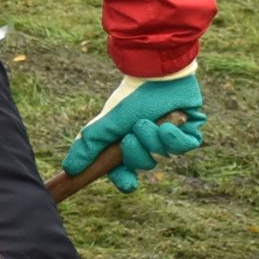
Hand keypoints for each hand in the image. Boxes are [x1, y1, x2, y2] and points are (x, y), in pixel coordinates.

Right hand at [63, 70, 207, 193]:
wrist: (156, 75)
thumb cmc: (130, 98)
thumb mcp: (105, 125)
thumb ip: (87, 147)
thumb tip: (69, 169)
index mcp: (126, 144)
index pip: (125, 173)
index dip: (126, 180)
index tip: (128, 183)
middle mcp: (148, 144)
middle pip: (144, 165)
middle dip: (137, 149)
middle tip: (132, 133)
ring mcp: (170, 139)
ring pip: (164, 155)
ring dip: (153, 137)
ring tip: (150, 119)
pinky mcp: (189, 132)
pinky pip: (185, 146)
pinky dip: (175, 135)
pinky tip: (174, 119)